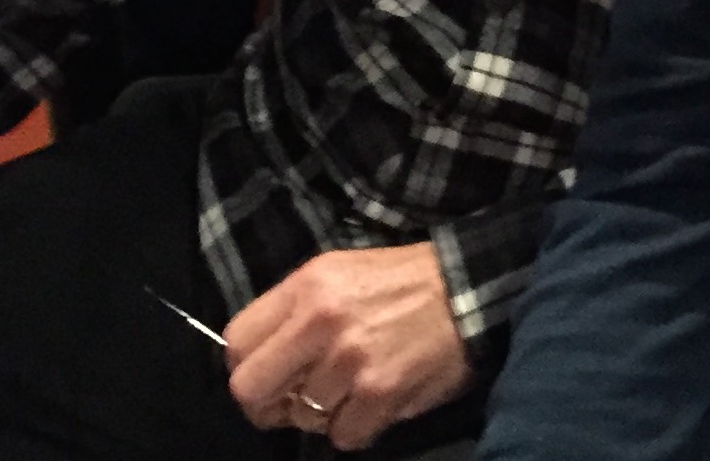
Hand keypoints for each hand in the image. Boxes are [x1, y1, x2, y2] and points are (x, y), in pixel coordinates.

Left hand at [225, 242, 472, 449]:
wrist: (474, 286)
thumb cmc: (405, 280)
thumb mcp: (342, 272)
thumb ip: (296, 311)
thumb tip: (263, 360)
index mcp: (307, 285)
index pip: (235, 343)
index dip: (249, 367)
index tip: (272, 375)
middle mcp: (320, 321)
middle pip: (251, 390)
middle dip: (270, 405)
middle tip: (296, 400)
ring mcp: (350, 360)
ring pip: (303, 418)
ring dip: (327, 412)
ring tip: (358, 387)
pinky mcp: (381, 392)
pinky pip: (344, 436)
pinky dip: (360, 426)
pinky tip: (380, 399)